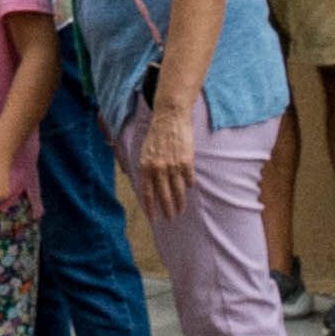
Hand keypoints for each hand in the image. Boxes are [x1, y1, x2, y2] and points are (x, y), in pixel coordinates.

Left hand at [128, 99, 193, 218]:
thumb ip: (145, 168)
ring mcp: (173, 165)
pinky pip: (189, 179)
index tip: (153, 218)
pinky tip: (189, 188)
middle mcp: (159, 167)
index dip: (150, 207)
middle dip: (167, 209)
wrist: (170, 117)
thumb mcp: (144, 150)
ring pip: (177, 190)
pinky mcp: (187, 161)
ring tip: (181, 210)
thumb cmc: (156, 134)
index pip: (147, 192)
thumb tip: (145, 186)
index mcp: (146, 165)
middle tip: (170, 218)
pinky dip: (189, 184)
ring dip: (180, 202)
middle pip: (163, 195)